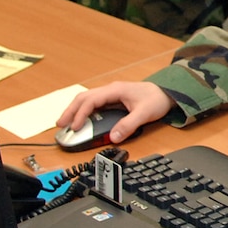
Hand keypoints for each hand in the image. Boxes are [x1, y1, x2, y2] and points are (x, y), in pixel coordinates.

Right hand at [58, 81, 172, 143]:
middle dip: (70, 110)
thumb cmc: (156, 99)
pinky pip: (93, 104)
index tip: (75, 127)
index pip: (91, 100)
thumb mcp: (144, 114)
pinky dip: (83, 111)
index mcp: (115, 90)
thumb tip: (114, 137)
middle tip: (60, 124)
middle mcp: (110, 90)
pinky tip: (79, 120)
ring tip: (65, 123)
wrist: (167, 93)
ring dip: (75, 110)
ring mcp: (111, 94)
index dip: (81, 114)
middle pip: (83, 98)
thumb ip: (129, 125)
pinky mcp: (113, 100)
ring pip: (87, 100)